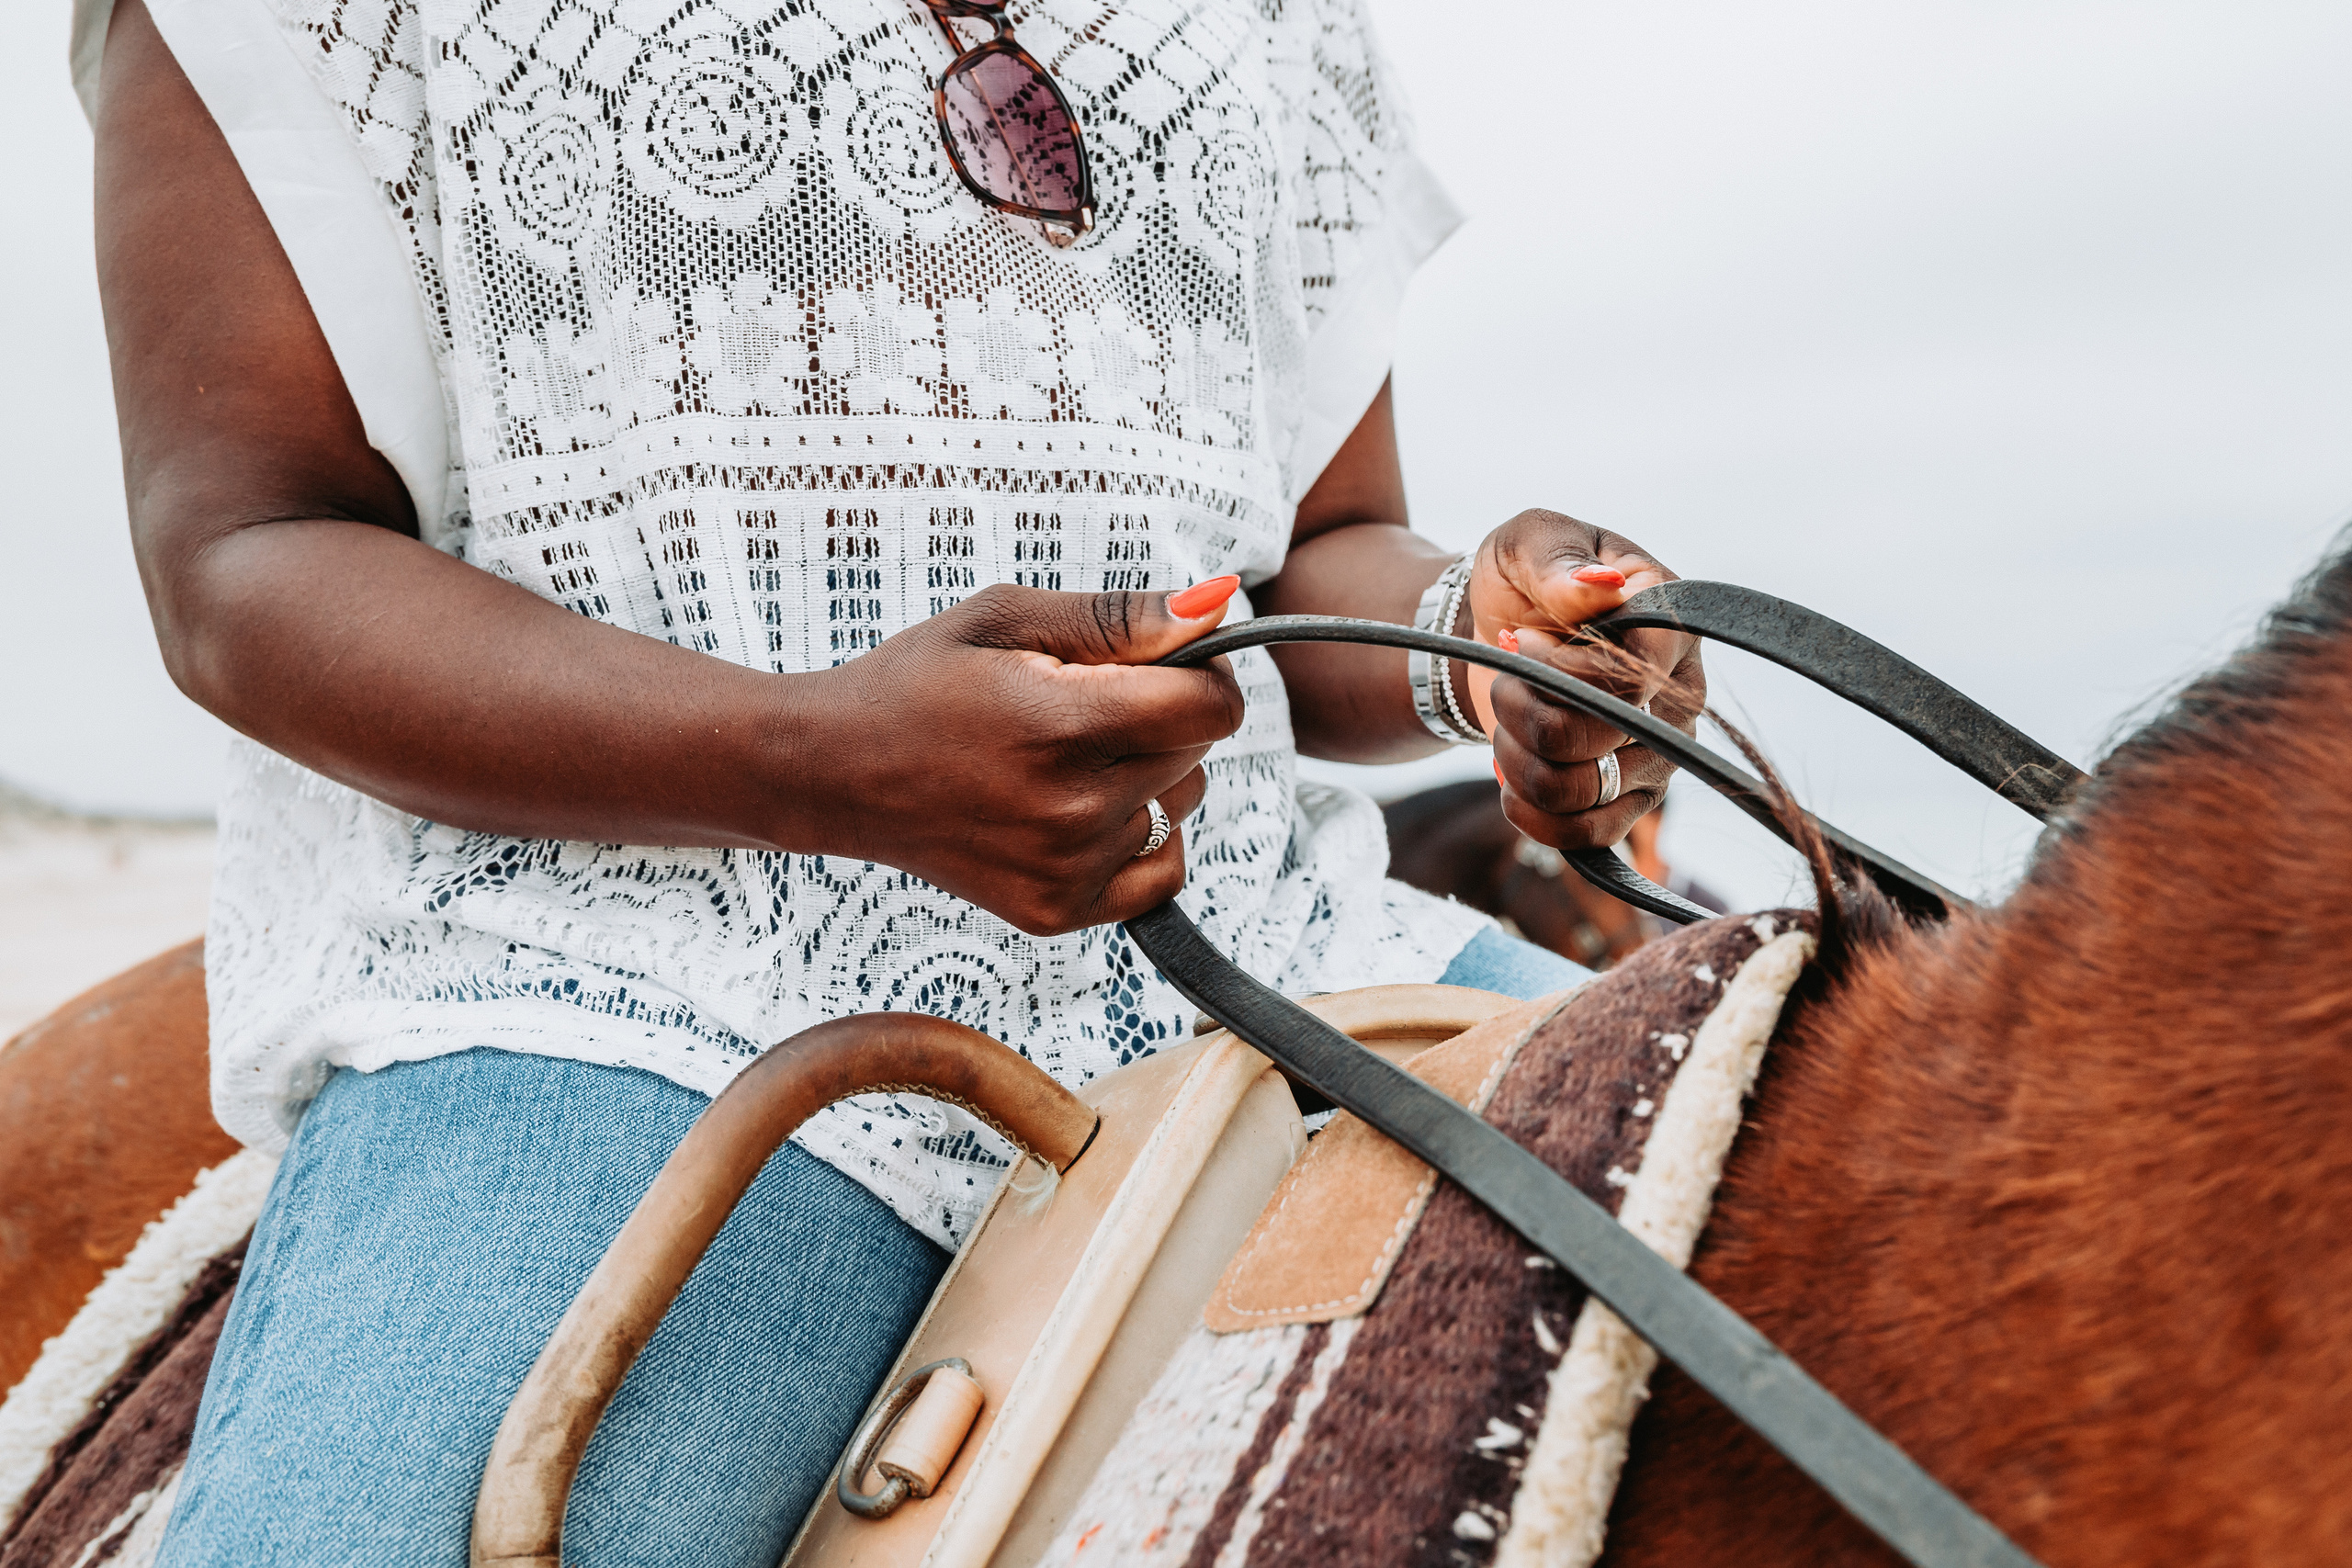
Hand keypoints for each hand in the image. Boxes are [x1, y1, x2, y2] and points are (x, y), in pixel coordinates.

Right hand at [798, 579, 1246, 935]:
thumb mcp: (1009, 619)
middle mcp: (1072, 809)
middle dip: (1163, 718)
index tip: (1163, 664)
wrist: (836, 771)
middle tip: (1086, 705)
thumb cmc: (918, 682)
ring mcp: (1066, 869)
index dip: (1202, 674)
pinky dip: (1143, 839)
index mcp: (1064, 726)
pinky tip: (1086, 809)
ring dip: (1151, 777)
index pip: (1211, 709)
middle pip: (1197, 753)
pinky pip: (1161, 874)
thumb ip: (1122, 617)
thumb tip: (1217, 605)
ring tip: (1070, 757)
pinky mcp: (1056, 911)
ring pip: (1180, 807)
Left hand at [1457, 510, 1704, 849]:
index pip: (1630, 673)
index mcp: (1671, 625)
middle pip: (1601, 734)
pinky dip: (1530, 812)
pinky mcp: (1629, 801)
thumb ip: (1559, 561)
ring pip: (1581, 788)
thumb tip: (1599, 586)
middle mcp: (1680, 696)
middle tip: (1506, 676)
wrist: (1500, 631)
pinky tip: (1509, 779)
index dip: (1559, 670)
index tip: (1519, 641)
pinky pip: (1585, 836)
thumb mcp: (1530, 542)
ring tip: (1508, 720)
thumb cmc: (1525, 578)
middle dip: (1524, 709)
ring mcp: (1660, 755)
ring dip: (1517, 758)